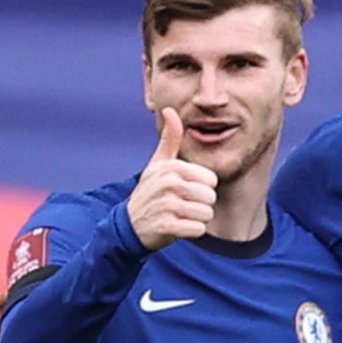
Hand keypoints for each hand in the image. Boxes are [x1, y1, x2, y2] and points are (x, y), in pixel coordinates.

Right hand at [125, 107, 215, 250]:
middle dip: (201, 205)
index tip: (184, 191)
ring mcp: (166, 205)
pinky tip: (177, 227)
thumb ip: (169, 139)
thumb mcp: (158, 163)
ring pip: (206, 214)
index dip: (202, 188)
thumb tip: (170, 110)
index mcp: (171, 167)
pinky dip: (191, 232)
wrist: (130, 224)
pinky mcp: (166, 226)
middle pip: (210, 197)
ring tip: (180, 216)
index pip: (211, 180)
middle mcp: (168, 184)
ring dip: (196, 219)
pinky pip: (197, 230)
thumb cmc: (150, 191)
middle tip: (182, 206)